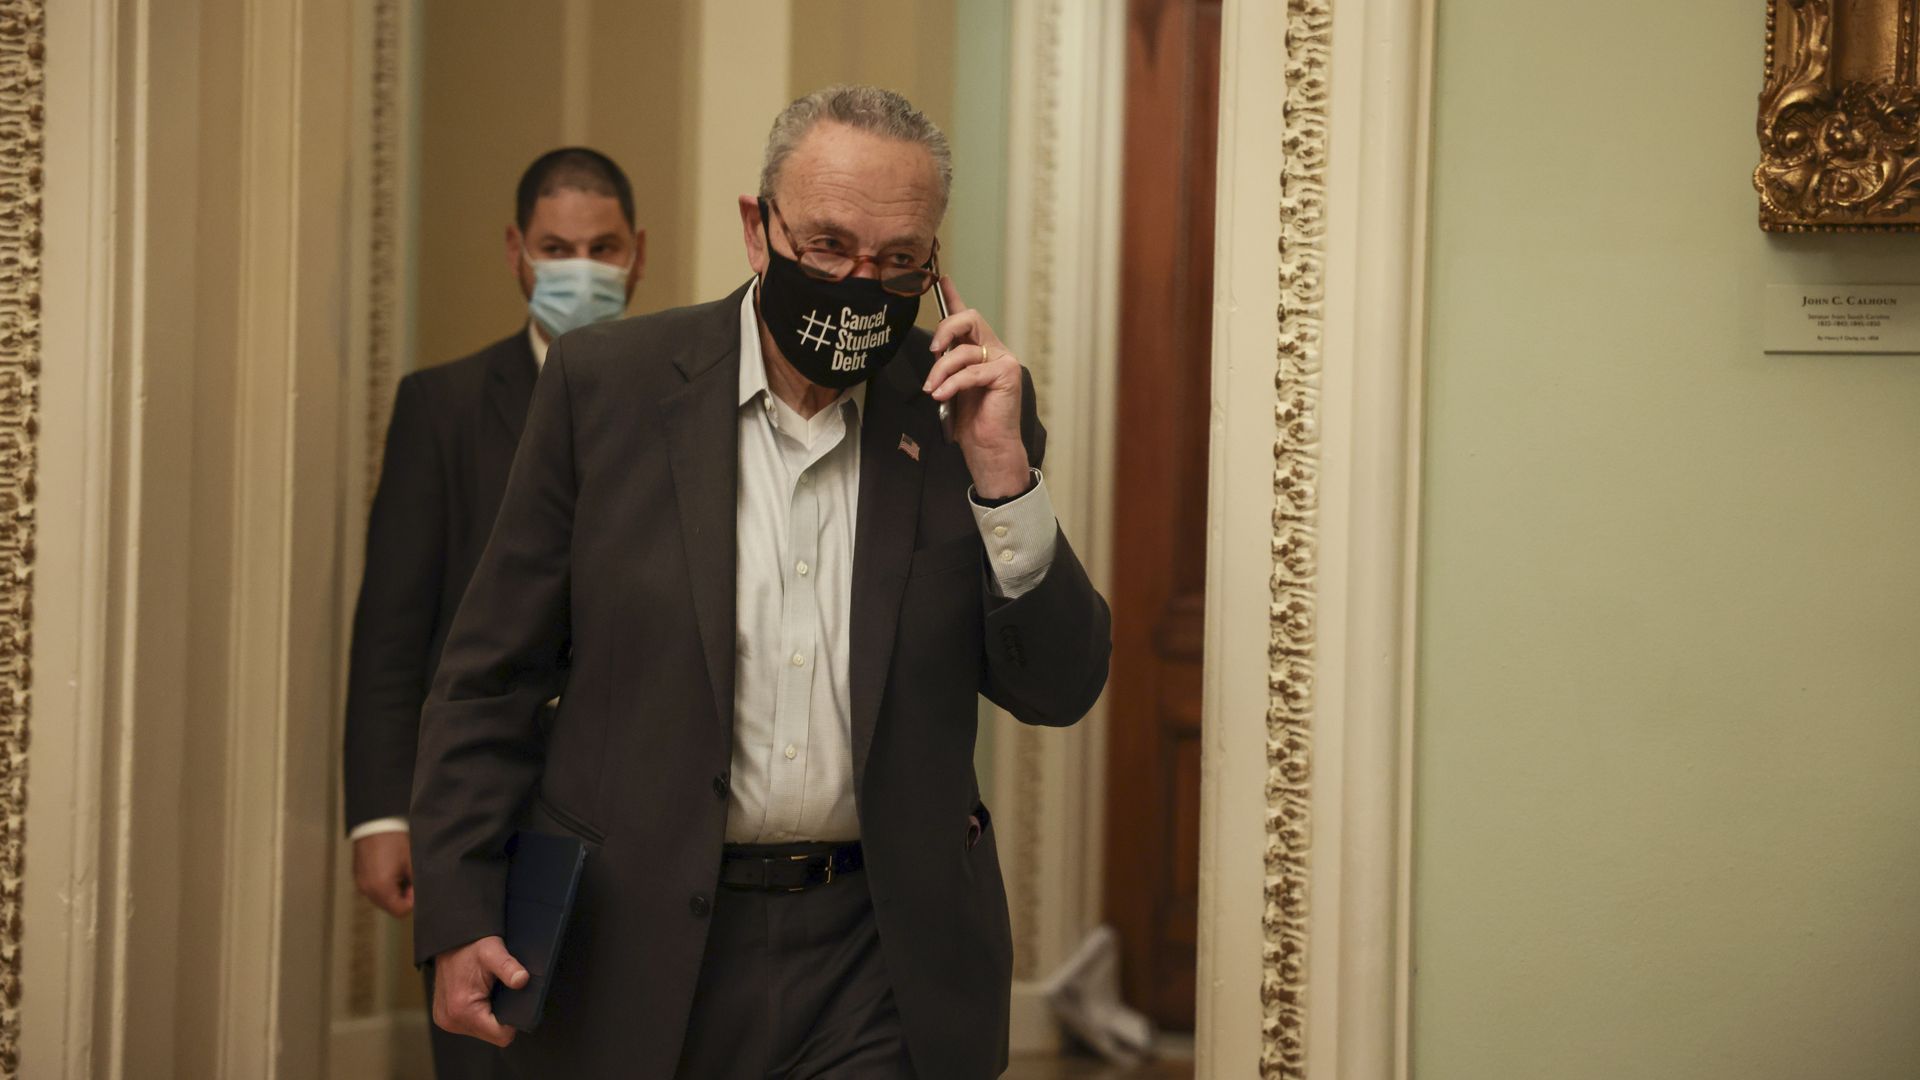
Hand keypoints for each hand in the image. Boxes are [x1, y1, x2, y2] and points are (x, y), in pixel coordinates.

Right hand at [352, 831, 414, 916]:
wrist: (375, 823)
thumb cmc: (394, 840)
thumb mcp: (411, 863)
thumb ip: (416, 884)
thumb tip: (418, 897)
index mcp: (381, 888)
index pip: (400, 911)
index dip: (411, 901)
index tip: (414, 886)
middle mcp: (367, 890)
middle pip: (389, 907)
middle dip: (402, 897)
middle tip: (408, 878)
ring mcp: (361, 884)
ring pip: (381, 899)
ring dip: (392, 892)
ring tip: (399, 872)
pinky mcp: (358, 878)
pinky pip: (373, 890)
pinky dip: (382, 886)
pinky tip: (389, 870)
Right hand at [432, 936, 528, 1046]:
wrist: (450, 941)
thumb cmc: (471, 946)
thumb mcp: (493, 951)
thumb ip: (508, 967)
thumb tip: (522, 980)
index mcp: (462, 1009)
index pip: (500, 1036)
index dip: (513, 1021)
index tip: (515, 1002)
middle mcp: (451, 1020)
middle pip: (492, 1034)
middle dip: (501, 1016)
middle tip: (499, 991)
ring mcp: (446, 1021)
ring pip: (483, 1031)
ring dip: (489, 1015)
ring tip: (488, 991)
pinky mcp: (445, 1018)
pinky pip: (472, 1024)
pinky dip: (479, 1013)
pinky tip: (480, 995)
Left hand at [925, 277, 1031, 498]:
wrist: (988, 448)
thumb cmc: (970, 421)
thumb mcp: (951, 386)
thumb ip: (946, 364)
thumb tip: (935, 349)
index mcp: (980, 350)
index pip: (967, 317)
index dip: (954, 296)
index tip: (941, 278)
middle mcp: (995, 350)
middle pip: (971, 319)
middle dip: (946, 329)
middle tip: (932, 350)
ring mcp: (1004, 360)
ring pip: (965, 350)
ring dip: (942, 370)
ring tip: (934, 390)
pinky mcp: (1007, 374)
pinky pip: (972, 371)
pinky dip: (953, 384)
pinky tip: (942, 396)